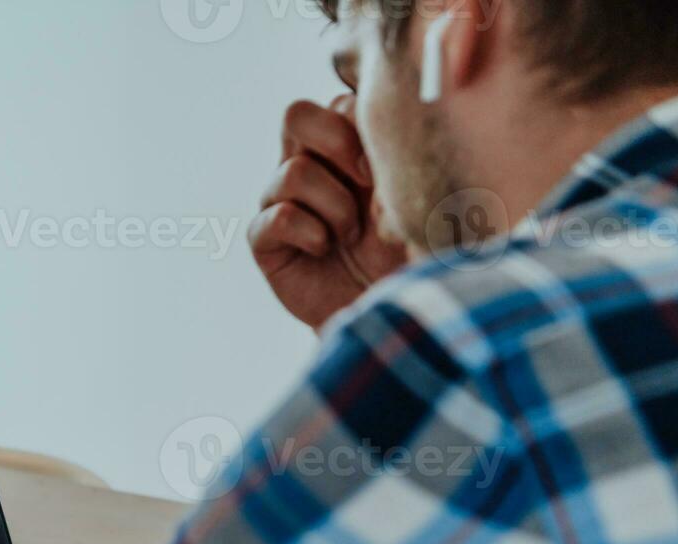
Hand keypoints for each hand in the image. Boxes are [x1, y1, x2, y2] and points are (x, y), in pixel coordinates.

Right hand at [248, 96, 408, 331]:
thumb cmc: (405, 252)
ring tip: (351, 234)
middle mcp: (309, 166)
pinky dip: (308, 233)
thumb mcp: (413, 200)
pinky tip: (324, 249)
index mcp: (346, 147)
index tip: (387, 163)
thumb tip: (373, 153)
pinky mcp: (265, 239)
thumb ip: (395, 162)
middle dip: (336, 144)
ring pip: (292, 172)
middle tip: (367, 181)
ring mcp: (282, 201)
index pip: (338, 101)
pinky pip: (275, 217)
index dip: (360, 122)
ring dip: (334, 205)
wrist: (385, 308)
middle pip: (296, 115)